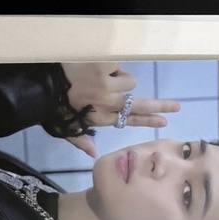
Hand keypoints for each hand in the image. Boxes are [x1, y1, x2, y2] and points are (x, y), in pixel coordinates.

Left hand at [61, 63, 180, 156]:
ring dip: (118, 78)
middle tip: (176, 106)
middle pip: (140, 104)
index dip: (149, 121)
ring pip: (129, 81)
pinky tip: (94, 68)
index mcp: (100, 118)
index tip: (165, 122)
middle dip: (159, 106)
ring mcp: (108, 85)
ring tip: (99, 77)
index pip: (130, 121)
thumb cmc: (53, 106)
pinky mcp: (105, 68)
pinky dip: (109, 65)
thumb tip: (93, 154)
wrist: (42, 86)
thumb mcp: (65, 126)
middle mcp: (108, 104)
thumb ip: (80, 140)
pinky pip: (118, 65)